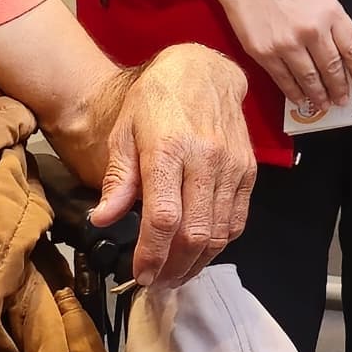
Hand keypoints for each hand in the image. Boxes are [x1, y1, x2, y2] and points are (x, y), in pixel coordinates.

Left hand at [99, 43, 255, 280]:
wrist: (202, 69)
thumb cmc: (157, 99)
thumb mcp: (124, 132)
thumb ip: (117, 178)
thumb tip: (103, 218)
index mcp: (168, 150)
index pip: (164, 218)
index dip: (152, 254)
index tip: (141, 274)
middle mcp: (206, 160)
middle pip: (195, 233)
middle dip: (174, 268)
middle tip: (157, 282)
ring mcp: (232, 166)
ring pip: (220, 233)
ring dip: (197, 262)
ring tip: (177, 274)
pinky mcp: (248, 171)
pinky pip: (237, 220)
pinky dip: (220, 243)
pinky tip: (200, 251)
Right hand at [191, 0, 351, 122]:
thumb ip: (335, 25)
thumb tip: (346, 55)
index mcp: (330, 13)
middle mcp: (311, 30)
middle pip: (332, 68)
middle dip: (339, 88)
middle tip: (343, 99)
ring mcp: (287, 44)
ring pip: (309, 79)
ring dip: (319, 95)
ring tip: (325, 104)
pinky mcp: (265, 54)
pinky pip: (285, 81)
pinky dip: (295, 93)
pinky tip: (301, 99)